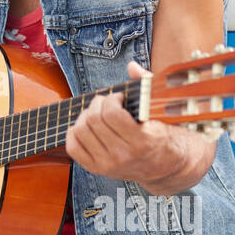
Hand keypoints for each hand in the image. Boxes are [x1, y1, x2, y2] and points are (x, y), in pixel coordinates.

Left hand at [64, 61, 183, 186]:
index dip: (112, 99)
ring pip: (80, 130)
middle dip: (98, 103)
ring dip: (86, 115)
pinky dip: (74, 132)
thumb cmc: (160, 135)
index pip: (112, 114)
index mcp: (141, 141)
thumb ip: (146, 85)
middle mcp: (122, 155)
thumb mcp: (158, 112)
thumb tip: (132, 66)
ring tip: (98, 113)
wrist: (162, 166)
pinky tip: (87, 126)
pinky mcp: (96, 169)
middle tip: (107, 103)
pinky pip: (72, 146)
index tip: (119, 97)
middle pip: (93, 120)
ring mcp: (107, 164)